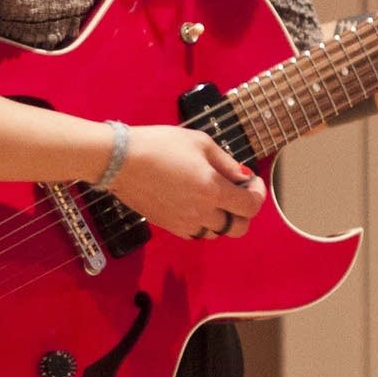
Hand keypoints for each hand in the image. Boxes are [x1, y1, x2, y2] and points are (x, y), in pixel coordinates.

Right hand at [105, 125, 266, 240]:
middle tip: (238, 193)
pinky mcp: (168, 226)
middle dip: (245, 213)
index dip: (258, 194)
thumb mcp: (200, 142)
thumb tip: (242, 176)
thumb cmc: (160, 145)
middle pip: (238, 228)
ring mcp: (183, 223)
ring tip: (215, 197)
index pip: (251, 206)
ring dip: (224, 219)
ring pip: (216, 233)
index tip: (253, 181)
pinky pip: (196, 233)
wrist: (119, 160)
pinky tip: (196, 204)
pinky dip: (204, 224)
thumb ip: (226, 162)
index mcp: (213, 190)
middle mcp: (201, 212)